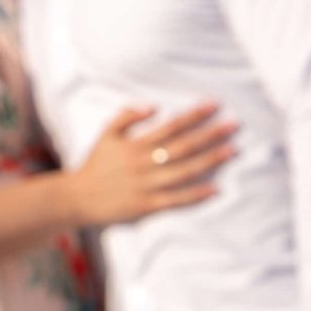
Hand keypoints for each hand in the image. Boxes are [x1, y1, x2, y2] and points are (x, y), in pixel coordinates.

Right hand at [67, 103, 236, 229]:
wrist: (77, 199)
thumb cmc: (95, 165)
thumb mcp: (106, 135)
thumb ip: (127, 117)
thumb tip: (153, 104)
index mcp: (136, 145)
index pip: (171, 126)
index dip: (194, 115)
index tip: (214, 105)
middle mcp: (144, 164)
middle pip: (183, 146)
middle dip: (210, 135)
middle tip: (234, 125)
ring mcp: (146, 186)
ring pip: (183, 171)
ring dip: (209, 161)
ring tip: (231, 151)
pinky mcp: (146, 206)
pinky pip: (175, 200)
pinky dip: (195, 194)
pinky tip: (215, 188)